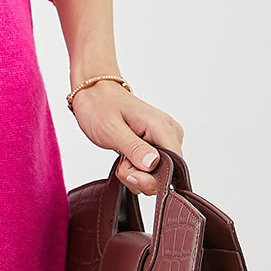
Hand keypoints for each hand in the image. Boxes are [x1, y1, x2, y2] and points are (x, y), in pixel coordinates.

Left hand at [68, 80, 183, 194]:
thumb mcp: (111, 129)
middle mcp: (169, 133)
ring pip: (158, 174)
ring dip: (136, 173)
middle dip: (140, 176)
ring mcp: (164, 139)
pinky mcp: (157, 145)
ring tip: (122, 155)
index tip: (130, 171)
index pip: (174, 166)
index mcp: (162, 127)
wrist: (95, 94)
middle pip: (166, 173)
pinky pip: (152, 169)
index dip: (153, 177)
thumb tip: (153, 164)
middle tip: (121, 161)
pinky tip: (126, 157)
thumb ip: (134, 148)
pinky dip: (136, 169)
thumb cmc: (100, 106)